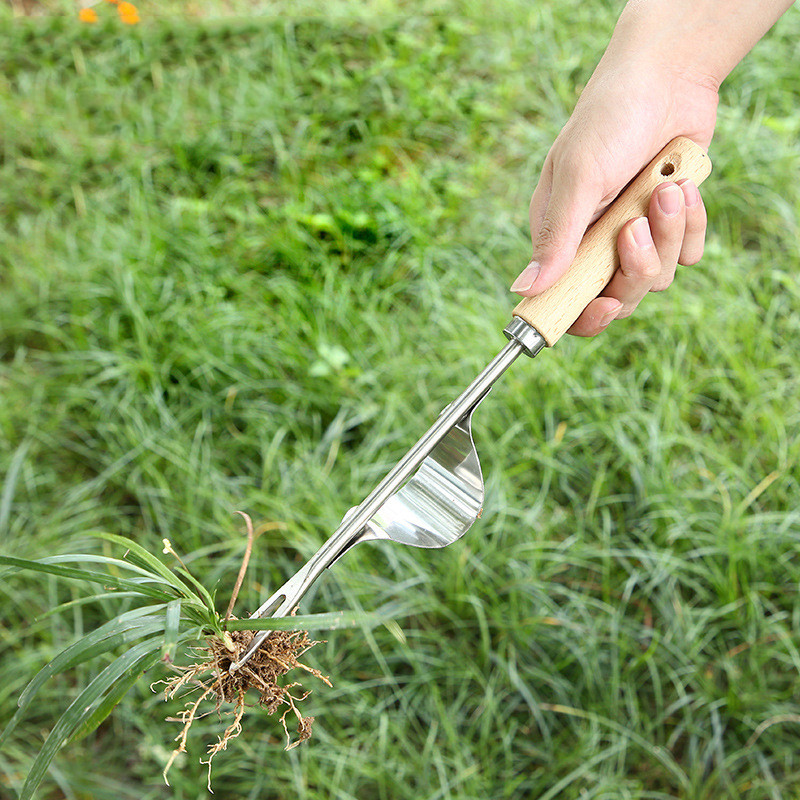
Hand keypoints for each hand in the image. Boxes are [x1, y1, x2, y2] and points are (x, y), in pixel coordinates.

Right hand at [511, 51, 718, 335]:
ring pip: (658, 277)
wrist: (667, 78)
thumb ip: (557, 238)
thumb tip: (524, 289)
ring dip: (668, 235)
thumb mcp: (578, 179)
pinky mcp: (670, 225)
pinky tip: (683, 186)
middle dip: (636, 267)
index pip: (565, 300)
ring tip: (666, 189)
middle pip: (619, 296)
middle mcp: (596, 244)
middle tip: (634, 226)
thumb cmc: (608, 121)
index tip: (606, 306)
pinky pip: (688, 255)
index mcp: (561, 238)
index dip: (585, 315)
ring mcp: (635, 235)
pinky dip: (691, 226)